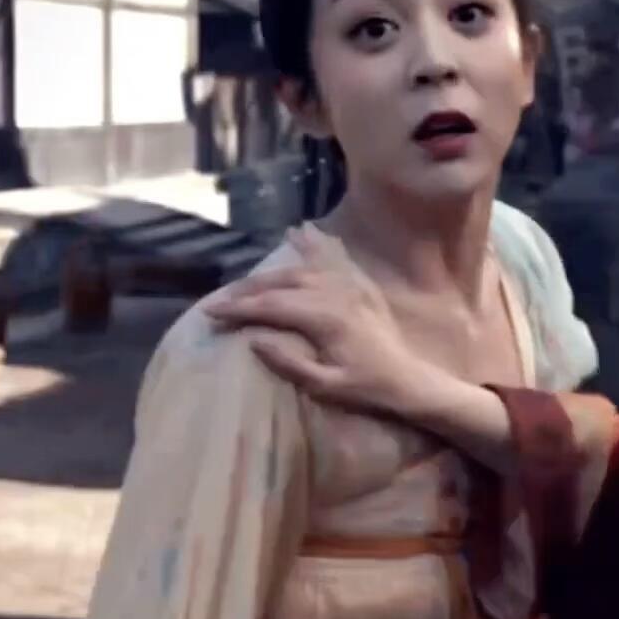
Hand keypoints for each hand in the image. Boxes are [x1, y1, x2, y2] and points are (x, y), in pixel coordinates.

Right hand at [204, 228, 448, 416]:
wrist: (407, 380)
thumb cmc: (365, 388)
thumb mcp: (325, 386)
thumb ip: (289, 363)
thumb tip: (254, 340)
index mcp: (326, 318)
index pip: (271, 306)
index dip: (238, 309)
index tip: (210, 313)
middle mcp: (338, 293)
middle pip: (282, 283)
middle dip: (247, 290)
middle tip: (219, 300)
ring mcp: (352, 286)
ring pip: (303, 269)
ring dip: (272, 271)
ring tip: (245, 279)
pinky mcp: (362, 286)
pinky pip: (335, 258)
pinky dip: (315, 244)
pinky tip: (301, 230)